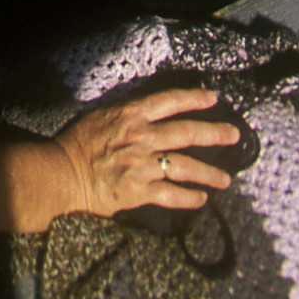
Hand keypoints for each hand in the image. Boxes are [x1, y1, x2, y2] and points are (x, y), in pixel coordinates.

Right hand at [55, 87, 238, 219]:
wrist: (63, 172)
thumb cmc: (78, 142)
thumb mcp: (103, 116)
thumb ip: (128, 117)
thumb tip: (148, 116)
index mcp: (131, 115)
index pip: (170, 101)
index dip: (194, 98)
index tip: (214, 99)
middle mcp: (142, 137)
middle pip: (187, 132)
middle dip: (215, 133)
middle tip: (235, 135)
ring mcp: (143, 165)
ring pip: (186, 167)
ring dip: (210, 173)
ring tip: (226, 180)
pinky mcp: (140, 191)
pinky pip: (173, 195)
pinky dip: (190, 198)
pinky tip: (202, 199)